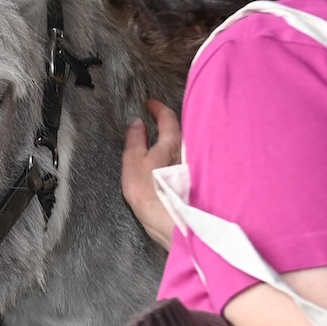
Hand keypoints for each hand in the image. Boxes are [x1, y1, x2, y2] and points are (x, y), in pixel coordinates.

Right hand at [121, 98, 181, 250]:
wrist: (169, 221)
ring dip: (173, 141)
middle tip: (156, 120)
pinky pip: (184, 162)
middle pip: (180, 131)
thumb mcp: (133, 161)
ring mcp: (192, 167)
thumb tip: (137, 123)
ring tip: (161, 141)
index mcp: (172, 142)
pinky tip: (169, 164)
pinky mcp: (193, 182)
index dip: (158, 108)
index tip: (150, 104)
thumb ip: (135, 140)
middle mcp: (187, 151)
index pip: (168, 118)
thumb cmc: (149, 192)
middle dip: (169, 124)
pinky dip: (176, 157)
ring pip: (183, 147)